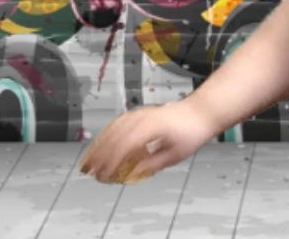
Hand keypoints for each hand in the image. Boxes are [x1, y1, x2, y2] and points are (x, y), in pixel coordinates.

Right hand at [79, 100, 218, 183]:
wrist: (200, 112)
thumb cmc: (192, 131)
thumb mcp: (175, 155)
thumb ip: (152, 164)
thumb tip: (134, 174)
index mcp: (151, 128)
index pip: (124, 146)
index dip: (110, 162)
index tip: (102, 175)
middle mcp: (143, 118)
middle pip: (113, 136)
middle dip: (99, 155)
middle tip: (88, 171)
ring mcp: (140, 113)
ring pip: (113, 127)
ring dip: (99, 144)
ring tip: (89, 159)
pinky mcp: (141, 112)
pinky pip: (118, 122)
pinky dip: (107, 134)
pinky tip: (102, 143)